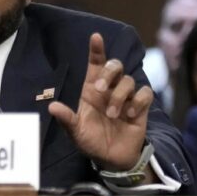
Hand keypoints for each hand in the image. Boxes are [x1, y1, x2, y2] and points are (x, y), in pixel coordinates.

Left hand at [48, 33, 153, 171]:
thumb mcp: (75, 132)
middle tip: (100, 89)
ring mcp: (125, 97)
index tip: (95, 37)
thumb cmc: (91, 141)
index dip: (96, 50)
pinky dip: (138, 101)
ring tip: (113, 115)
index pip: (95, 64)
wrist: (111, 158)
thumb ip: (66, 119)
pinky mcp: (140, 106)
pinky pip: (144, 92)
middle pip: (115, 65)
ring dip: (119, 96)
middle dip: (108, 73)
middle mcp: (109, 89)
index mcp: (91, 90)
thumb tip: (51, 107)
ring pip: (128, 80)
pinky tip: (130, 114)